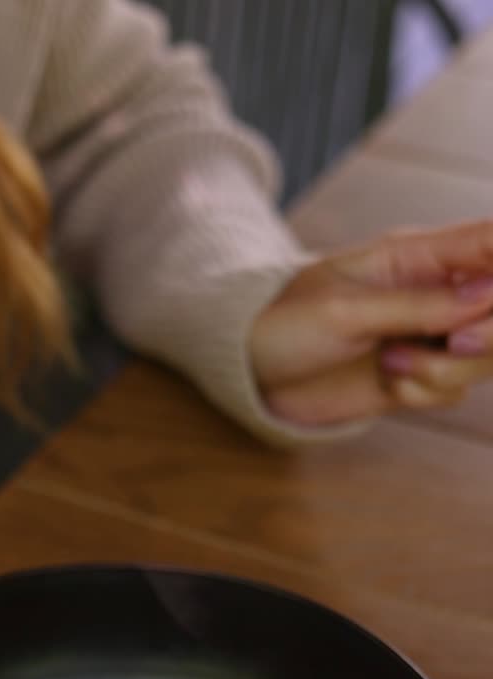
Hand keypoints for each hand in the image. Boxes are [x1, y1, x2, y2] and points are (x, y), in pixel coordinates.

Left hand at [249, 222, 492, 424]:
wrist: (251, 372)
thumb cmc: (286, 322)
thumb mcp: (345, 309)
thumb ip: (416, 305)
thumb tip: (485, 296)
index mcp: (420, 254)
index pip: (491, 244)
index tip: (489, 298)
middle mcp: (436, 292)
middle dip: (489, 333)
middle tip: (451, 343)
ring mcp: (429, 337)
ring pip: (484, 358)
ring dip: (446, 370)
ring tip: (392, 364)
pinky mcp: (418, 377)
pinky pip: (454, 391)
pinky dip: (426, 393)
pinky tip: (389, 384)